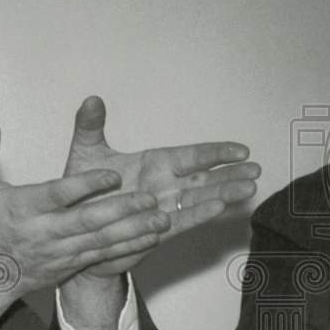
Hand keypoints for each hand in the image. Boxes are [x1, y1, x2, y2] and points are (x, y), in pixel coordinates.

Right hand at [0, 113, 169, 329]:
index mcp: (23, 208)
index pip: (57, 196)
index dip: (85, 186)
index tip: (112, 174)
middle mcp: (44, 232)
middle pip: (86, 221)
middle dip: (121, 210)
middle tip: (151, 197)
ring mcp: (60, 251)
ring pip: (101, 241)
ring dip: (134, 230)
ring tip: (162, 217)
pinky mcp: (71, 263)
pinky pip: (104, 255)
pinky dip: (130, 247)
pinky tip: (152, 236)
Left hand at [64, 95, 260, 277]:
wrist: (72, 228)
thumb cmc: (81, 191)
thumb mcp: (85, 154)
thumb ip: (90, 126)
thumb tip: (91, 99)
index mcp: (152, 164)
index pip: (190, 156)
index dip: (215, 153)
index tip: (241, 149)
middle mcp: (162, 186)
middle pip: (203, 178)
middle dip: (229, 174)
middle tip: (257, 168)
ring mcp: (161, 208)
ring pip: (198, 200)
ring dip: (223, 194)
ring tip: (249, 188)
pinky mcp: (154, 229)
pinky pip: (180, 221)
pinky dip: (198, 215)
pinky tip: (220, 209)